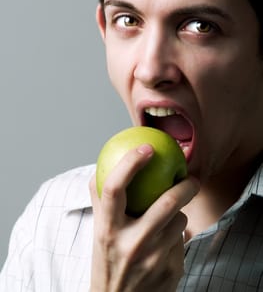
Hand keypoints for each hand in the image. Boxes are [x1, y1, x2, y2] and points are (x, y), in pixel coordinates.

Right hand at [89, 144, 198, 291]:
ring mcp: (153, 259)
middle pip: (166, 202)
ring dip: (178, 215)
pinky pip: (182, 241)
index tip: (147, 147)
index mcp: (108, 229)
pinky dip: (177, 236)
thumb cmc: (107, 262)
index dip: (130, 163)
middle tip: (191, 178)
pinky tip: (165, 245)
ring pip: (179, 221)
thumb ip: (99, 199)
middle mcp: (131, 244)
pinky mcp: (171, 270)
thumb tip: (101, 166)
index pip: (114, 188)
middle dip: (186, 185)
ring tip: (167, 222)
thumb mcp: (98, 232)